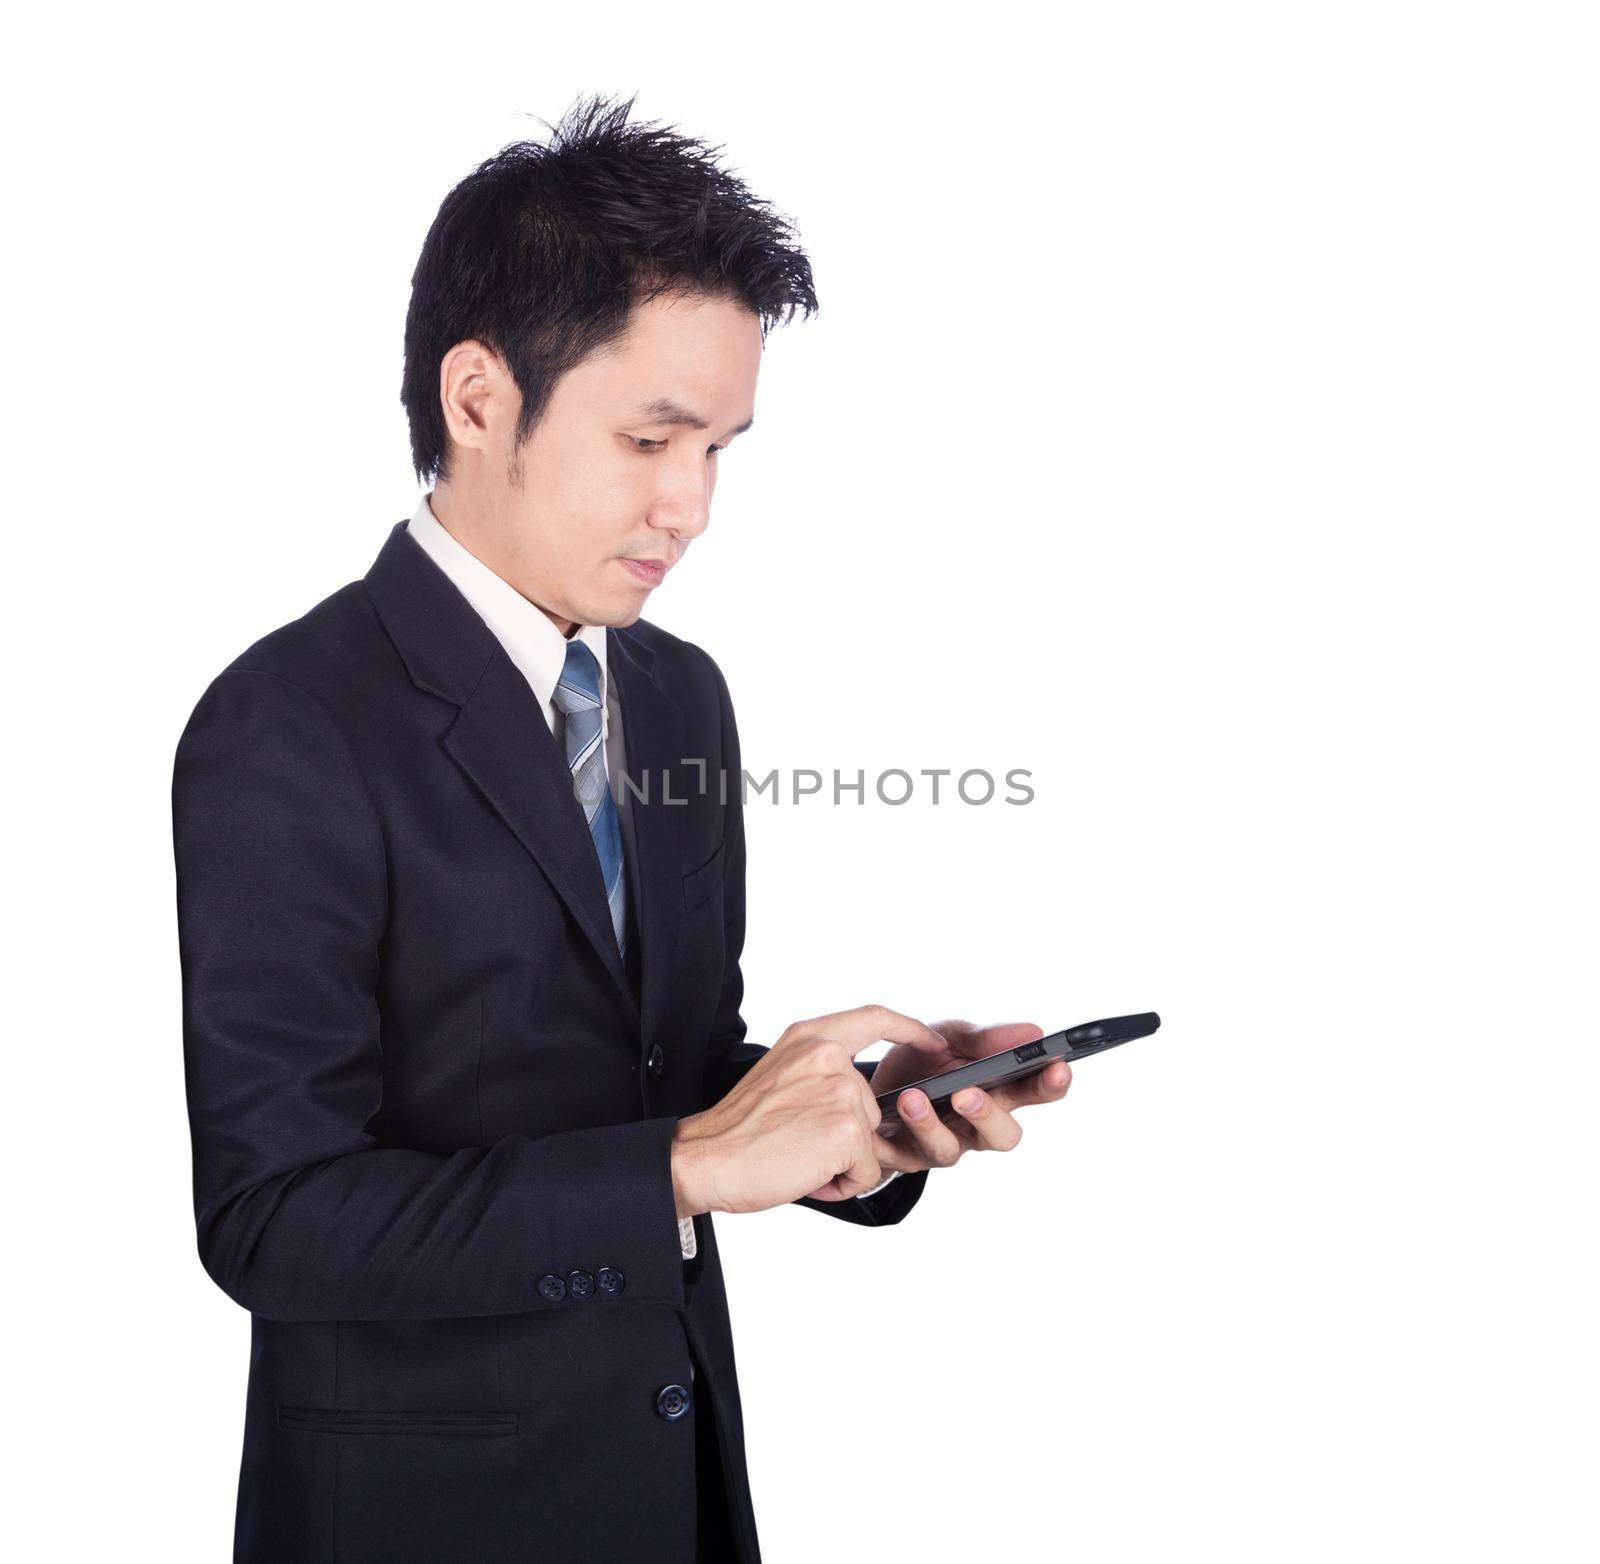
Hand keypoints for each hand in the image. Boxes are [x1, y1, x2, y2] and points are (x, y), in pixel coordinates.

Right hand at [671, 1004, 949, 1215]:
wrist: (705, 1159)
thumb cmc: (739, 1130)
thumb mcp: (781, 1075)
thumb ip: (821, 1072)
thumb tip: (861, 1100)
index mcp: (810, 1038)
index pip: (873, 1018)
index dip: (908, 1029)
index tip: (931, 1041)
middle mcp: (828, 1057)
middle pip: (871, 1104)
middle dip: (847, 1136)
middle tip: (799, 1144)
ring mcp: (841, 1092)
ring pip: (870, 1141)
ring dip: (843, 1161)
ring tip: (799, 1158)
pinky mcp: (847, 1131)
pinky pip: (868, 1169)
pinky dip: (843, 1183)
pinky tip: (808, 1175)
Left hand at [866, 1019, 1071, 1174]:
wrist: (872, 1081)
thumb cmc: (926, 1060)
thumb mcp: (952, 1036)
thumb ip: (986, 1039)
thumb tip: (1034, 1032)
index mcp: (999, 1090)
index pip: (1036, 1091)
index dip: (1052, 1083)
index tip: (1058, 1067)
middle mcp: (978, 1125)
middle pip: (1003, 1135)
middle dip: (989, 1116)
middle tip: (968, 1094)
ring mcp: (946, 1143)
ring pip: (951, 1150)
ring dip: (932, 1125)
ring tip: (914, 1098)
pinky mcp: (908, 1156)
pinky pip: (908, 1155)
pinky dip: (898, 1131)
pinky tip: (894, 1108)